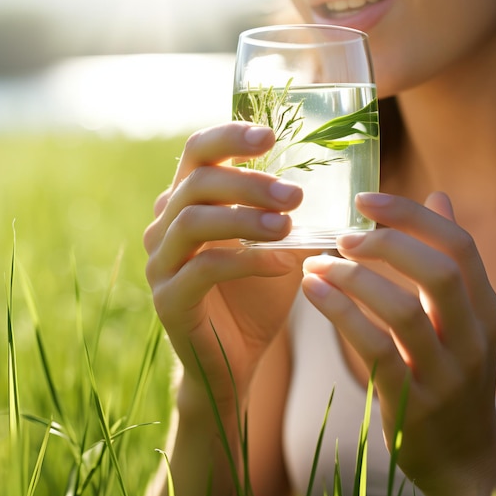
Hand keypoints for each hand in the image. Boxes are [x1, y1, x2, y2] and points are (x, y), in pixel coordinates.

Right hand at [143, 122, 304, 412]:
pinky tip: (281, 267)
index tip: (271, 135)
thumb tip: (335, 180)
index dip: (229, 136)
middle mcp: (165, 227)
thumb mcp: (276, 247)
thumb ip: (288, 214)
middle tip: (295, 195)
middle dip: (249, 184)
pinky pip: (202, 269)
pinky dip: (245, 262)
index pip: (197, 153)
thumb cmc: (256, 297)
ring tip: (288, 226)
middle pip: (197, 184)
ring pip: (193, 221)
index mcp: (188, 203)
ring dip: (245, 218)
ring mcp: (160, 263)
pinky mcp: (167, 300)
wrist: (234, 360)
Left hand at [301, 192, 495, 495]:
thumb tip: (439, 196)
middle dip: (387, 243)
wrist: (465, 458)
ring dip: (353, 279)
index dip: (412, 215)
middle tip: (343, 236)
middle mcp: (474, 337)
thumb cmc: (453, 374)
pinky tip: (312, 291)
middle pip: (438, 272)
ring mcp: (445, 372)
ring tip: (317, 265)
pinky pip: (374, 348)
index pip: (459, 245)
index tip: (365, 199)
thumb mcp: (465, 316)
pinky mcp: (413, 400)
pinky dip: (340, 313)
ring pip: (402, 310)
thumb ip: (450, 258)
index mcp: (486, 308)